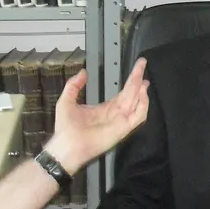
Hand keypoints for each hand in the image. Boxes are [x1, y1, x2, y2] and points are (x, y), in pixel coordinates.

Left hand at [46, 58, 149, 173]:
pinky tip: (142, 93)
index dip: (130, 81)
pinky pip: (139, 115)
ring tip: (143, 78)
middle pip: (132, 94)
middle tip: (142, 64)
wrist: (67, 145)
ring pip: (137, 102)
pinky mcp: (124, 128)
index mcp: (105, 108)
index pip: (123, 92)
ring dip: (142, 90)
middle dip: (138, 79)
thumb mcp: (67, 100)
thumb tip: (83, 72)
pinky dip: (143, 104)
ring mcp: (121, 121)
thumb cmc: (66, 127)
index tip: (136, 69)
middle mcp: (116, 114)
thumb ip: (74, 85)